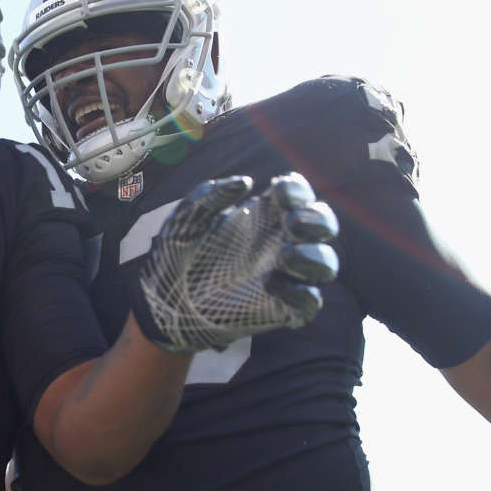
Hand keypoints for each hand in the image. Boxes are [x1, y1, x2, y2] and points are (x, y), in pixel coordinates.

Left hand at [129, 172, 338, 352]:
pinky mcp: (282, 309)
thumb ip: (208, 198)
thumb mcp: (184, 222)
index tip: (278, 191)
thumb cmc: (175, 257)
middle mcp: (280, 242)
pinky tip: (270, 285)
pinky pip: (310, 301)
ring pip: (326, 263)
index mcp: (263, 216)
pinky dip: (299, 292)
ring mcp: (284, 276)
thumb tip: (245, 182)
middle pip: (324, 224)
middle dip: (317, 218)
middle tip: (291, 222)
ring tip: (283, 257)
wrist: (163, 305)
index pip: (297, 195)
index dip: (297, 189)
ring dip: (315, 255)